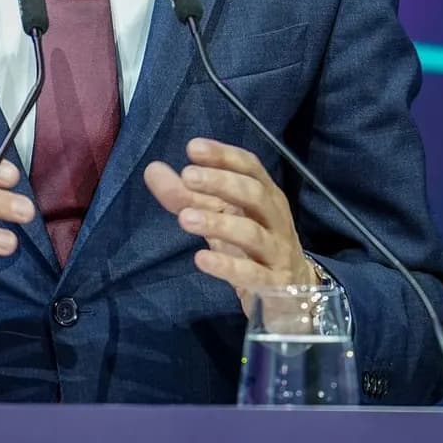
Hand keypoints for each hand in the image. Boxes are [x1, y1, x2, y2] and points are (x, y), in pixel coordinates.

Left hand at [145, 137, 316, 312]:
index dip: (224, 156)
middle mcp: (276, 219)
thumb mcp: (220, 218)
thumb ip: (188, 196)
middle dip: (222, 182)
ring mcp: (277, 251)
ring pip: (252, 233)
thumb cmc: (251, 247)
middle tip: (188, 175)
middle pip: (254, 194)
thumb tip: (152, 169)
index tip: (193, 148)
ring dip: (218, 223)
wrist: (290, 294)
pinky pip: (251, 273)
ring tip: (184, 218)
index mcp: (266, 196)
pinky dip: (226, 266)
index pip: (250, 168)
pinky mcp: (273, 283)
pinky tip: (201, 259)